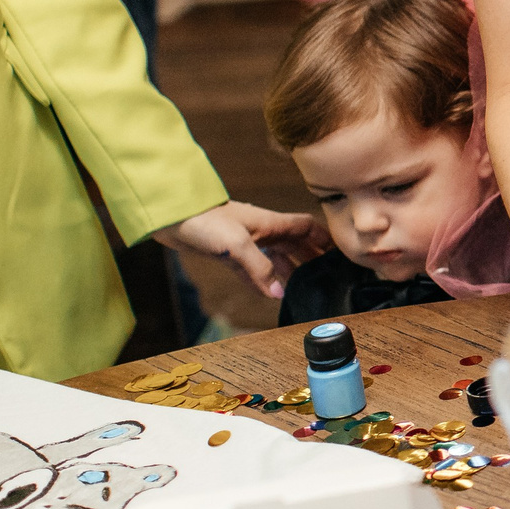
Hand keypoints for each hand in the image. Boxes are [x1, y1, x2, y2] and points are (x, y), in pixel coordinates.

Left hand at [156, 202, 326, 298]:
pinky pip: (253, 269)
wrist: (171, 216)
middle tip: (326, 274)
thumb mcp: (237, 245)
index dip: (323, 237)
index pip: (306, 227)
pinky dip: (264, 280)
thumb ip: (260, 269)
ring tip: (303, 287)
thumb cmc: (205, 221)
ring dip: (289, 270)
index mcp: (271, 223)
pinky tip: (270, 292)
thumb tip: (280, 292)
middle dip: (311, 256)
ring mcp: (246, 242)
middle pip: (295, 243)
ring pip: (276, 257)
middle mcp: (262, 232)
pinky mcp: (229, 254)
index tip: (339, 252)